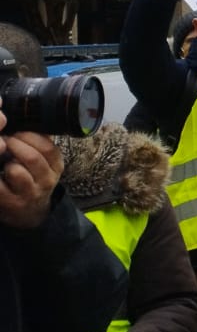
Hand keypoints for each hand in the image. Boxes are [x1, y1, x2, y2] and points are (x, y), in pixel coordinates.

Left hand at [0, 106, 62, 229]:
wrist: (30, 212)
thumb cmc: (33, 179)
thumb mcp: (44, 161)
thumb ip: (38, 143)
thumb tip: (23, 119)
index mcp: (56, 165)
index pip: (48, 147)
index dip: (29, 136)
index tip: (16, 131)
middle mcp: (47, 180)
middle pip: (32, 157)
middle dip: (14, 144)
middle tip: (4, 140)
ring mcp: (29, 193)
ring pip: (16, 171)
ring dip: (5, 161)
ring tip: (3, 157)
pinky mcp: (11, 203)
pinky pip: (0, 185)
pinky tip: (0, 171)